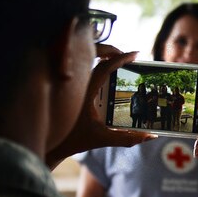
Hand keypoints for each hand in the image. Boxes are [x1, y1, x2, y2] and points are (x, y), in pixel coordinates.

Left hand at [46, 45, 155, 168]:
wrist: (46, 144)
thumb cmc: (71, 140)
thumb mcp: (102, 139)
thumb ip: (128, 138)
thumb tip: (151, 135)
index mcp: (84, 91)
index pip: (105, 67)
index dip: (122, 58)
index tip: (136, 54)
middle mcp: (75, 83)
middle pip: (94, 56)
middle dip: (113, 52)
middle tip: (128, 57)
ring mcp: (68, 82)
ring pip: (86, 60)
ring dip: (102, 57)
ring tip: (118, 62)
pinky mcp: (64, 85)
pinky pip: (80, 68)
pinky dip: (92, 65)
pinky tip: (102, 73)